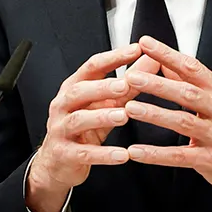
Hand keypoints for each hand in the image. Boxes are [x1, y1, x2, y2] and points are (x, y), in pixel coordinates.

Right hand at [25, 44, 161, 211]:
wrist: (59, 162)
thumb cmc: (84, 128)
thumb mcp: (106, 104)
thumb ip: (128, 83)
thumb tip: (152, 60)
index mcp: (74, 87)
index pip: (93, 67)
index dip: (114, 57)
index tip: (136, 49)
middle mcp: (63, 105)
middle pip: (79, 90)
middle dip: (103, 86)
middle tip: (125, 84)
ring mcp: (60, 129)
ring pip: (78, 120)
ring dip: (102, 116)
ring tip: (124, 116)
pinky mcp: (64, 154)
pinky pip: (83, 153)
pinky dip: (104, 154)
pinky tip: (123, 155)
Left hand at [124, 36, 211, 211]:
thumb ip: (196, 86)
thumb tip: (167, 65)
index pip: (193, 68)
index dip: (168, 55)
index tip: (146, 43)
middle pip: (187, 93)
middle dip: (158, 84)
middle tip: (132, 77)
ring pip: (182, 122)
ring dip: (154, 115)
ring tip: (130, 108)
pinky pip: (180, 156)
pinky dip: (156, 155)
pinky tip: (136, 152)